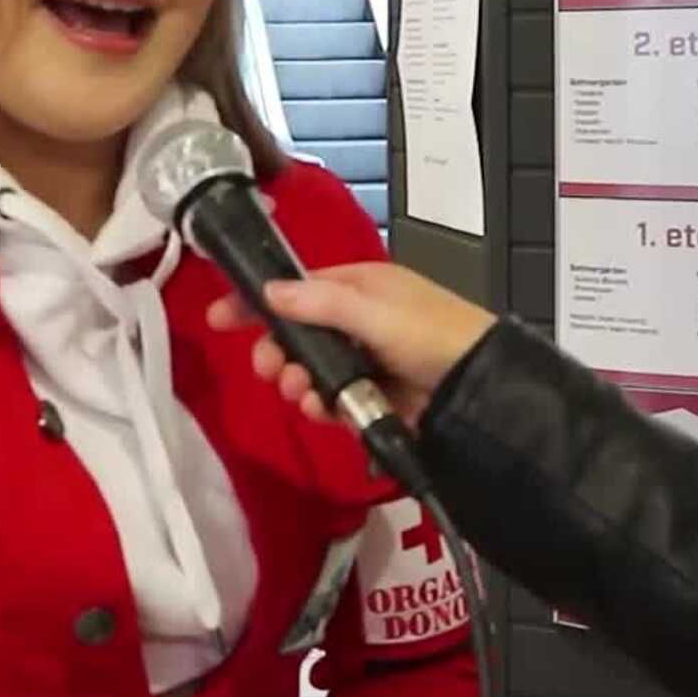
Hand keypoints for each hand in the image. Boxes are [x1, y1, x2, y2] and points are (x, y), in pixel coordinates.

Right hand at [206, 262, 496, 425]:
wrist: (478, 389)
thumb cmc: (431, 335)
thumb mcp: (373, 313)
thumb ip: (319, 304)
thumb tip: (268, 292)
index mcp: (360, 286)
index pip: (297, 288)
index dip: (258, 302)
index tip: (219, 318)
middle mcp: (358, 320)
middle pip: (297, 333)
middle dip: (278, 350)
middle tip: (270, 369)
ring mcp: (365, 359)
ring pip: (311, 368)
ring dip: (298, 381)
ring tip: (303, 393)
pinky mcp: (371, 396)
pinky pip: (331, 397)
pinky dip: (322, 403)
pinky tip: (323, 410)